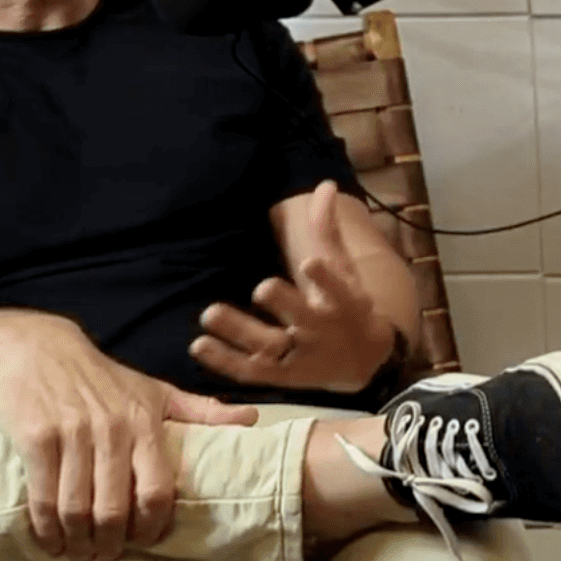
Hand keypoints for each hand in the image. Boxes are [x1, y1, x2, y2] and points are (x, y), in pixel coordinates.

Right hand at [0, 312, 259, 560]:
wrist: (40, 348)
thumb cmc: (104, 378)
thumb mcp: (156, 390)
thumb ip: (201, 411)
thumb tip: (250, 419)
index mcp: (145, 423)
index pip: (157, 490)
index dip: (153, 527)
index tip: (146, 541)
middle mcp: (111, 430)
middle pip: (113, 510)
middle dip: (110, 544)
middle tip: (106, 557)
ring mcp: (71, 435)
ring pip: (76, 509)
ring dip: (76, 543)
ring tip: (77, 554)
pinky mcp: (37, 438)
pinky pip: (42, 496)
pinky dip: (45, 528)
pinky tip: (49, 540)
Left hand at [191, 182, 396, 395]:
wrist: (361, 361)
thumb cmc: (347, 306)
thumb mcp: (346, 271)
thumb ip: (328, 231)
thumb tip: (325, 184)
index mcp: (342, 303)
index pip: (336, 289)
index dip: (324, 278)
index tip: (308, 263)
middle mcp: (320, 331)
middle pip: (301, 319)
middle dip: (283, 303)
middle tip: (261, 287)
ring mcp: (298, 356)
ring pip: (269, 347)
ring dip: (239, 331)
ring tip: (210, 313)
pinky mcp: (279, 376)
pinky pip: (249, 370)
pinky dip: (224, 361)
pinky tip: (199, 344)